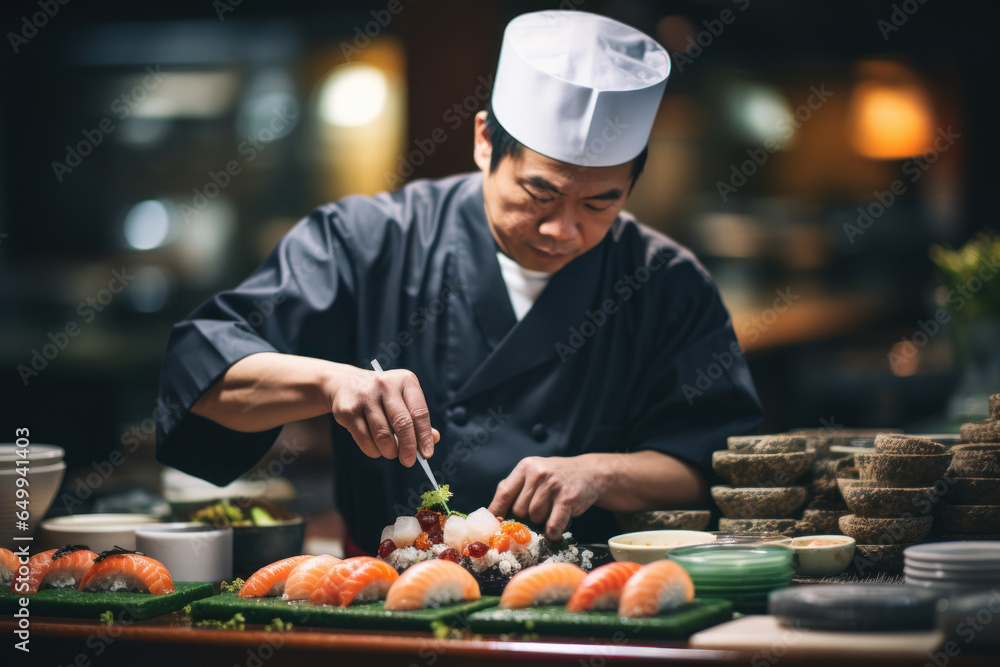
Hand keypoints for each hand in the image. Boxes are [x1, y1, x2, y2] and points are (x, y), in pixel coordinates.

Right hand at [326, 365, 439, 466]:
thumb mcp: (402, 399)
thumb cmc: (381, 396)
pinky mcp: (349, 410)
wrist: (345, 384)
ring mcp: (365, 396)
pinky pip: (365, 439)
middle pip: (402, 423)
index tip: (427, 454)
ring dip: (389, 451)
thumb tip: (434, 439)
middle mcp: (385, 385)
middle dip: (408, 447)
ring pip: (383, 435)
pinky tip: (376, 449)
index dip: (424, 436)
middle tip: (409, 462)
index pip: (419, 412)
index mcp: (405, 380)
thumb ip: (417, 418)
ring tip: (391, 453)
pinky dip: (374, 450)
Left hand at [487, 455, 614, 539]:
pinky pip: (552, 524)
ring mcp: (553, 485)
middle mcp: (537, 473)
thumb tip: (493, 512)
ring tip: (551, 513)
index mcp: (525, 467)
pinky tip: (555, 530)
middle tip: (538, 513)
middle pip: (519, 509)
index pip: (504, 493)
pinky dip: (552, 532)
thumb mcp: (534, 473)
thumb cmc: (555, 477)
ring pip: (535, 517)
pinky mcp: (567, 498)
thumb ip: (515, 487)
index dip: (496, 512)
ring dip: (541, 522)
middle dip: (525, 517)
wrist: (589, 473)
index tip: (491, 527)